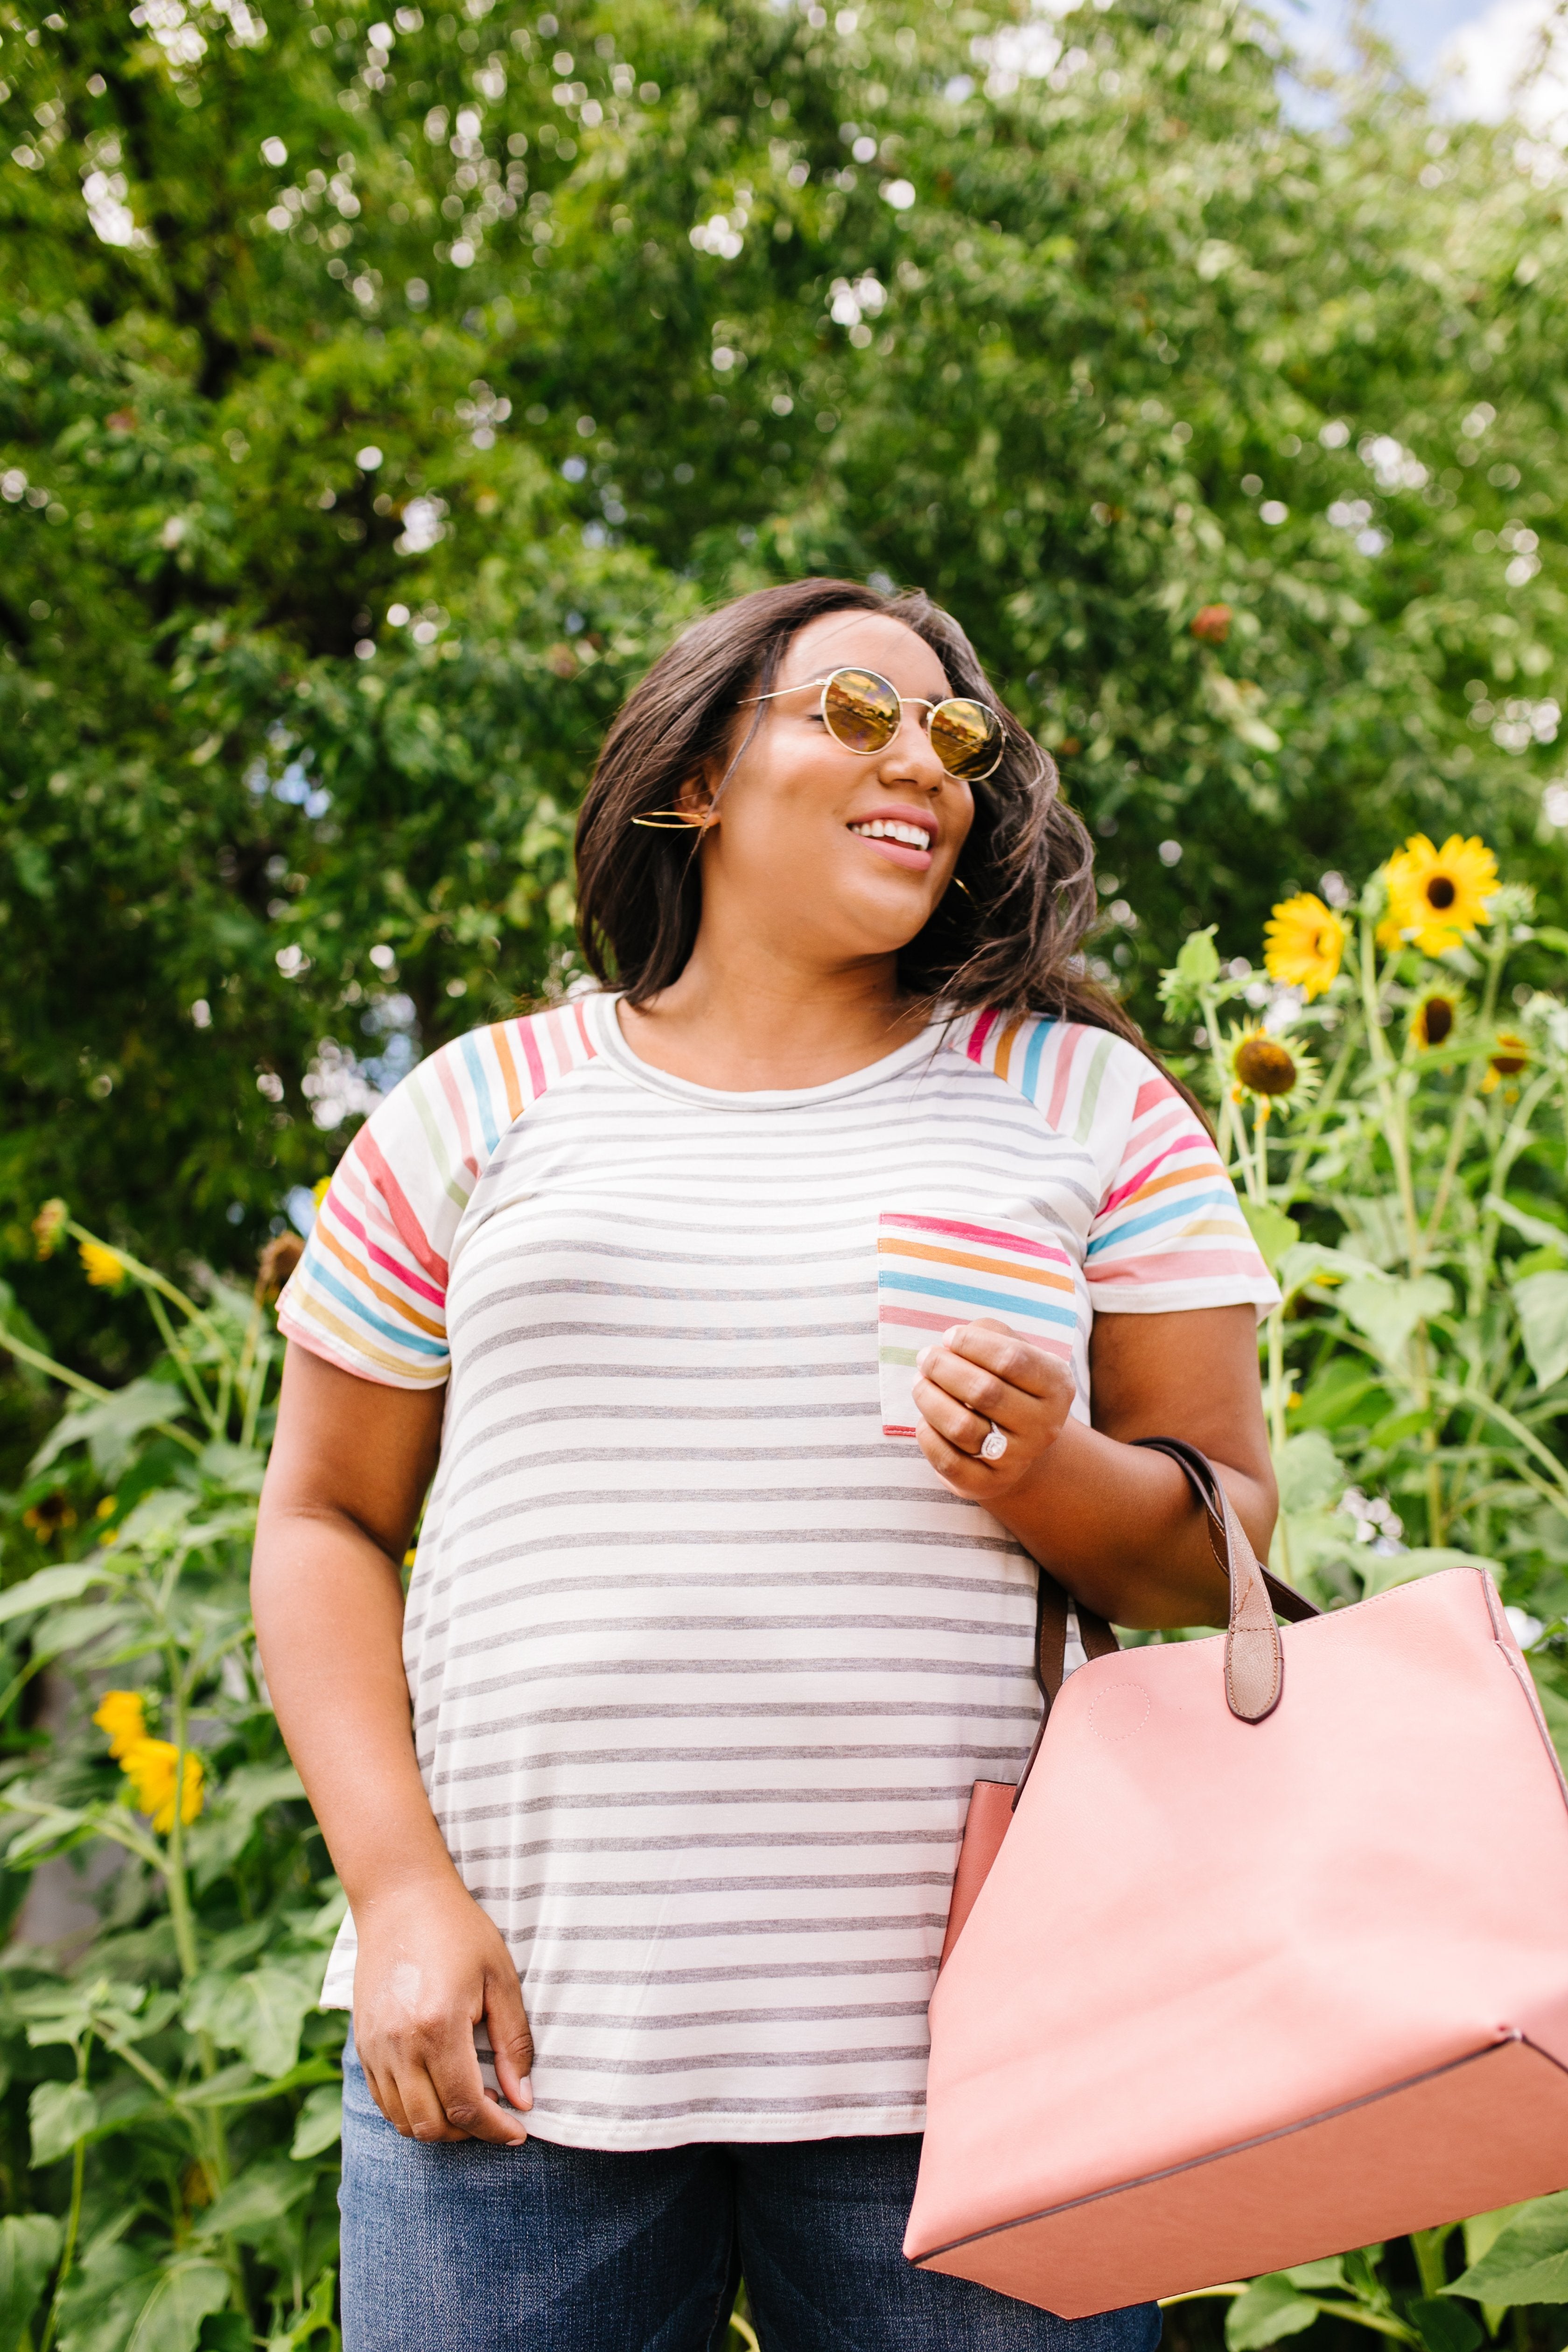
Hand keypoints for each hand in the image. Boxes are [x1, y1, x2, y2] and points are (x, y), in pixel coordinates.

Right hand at [351, 1870, 533, 2144]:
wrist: (401, 1897)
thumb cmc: (459, 1931)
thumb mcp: (499, 1979)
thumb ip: (512, 2043)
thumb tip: (523, 2099)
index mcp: (437, 2027)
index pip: (466, 2106)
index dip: (495, 2129)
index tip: (518, 2131)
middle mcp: (399, 2045)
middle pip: (431, 2125)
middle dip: (469, 2133)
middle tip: (496, 2114)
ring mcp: (375, 2047)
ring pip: (403, 2120)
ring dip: (438, 2126)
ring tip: (468, 2104)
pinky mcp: (362, 2043)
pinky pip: (383, 2100)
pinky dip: (411, 2110)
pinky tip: (437, 2089)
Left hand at [912, 1316, 1075, 1499]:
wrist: (1019, 1441)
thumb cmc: (1009, 1382)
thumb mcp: (1013, 1349)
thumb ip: (989, 1333)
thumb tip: (953, 1342)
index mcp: (1056, 1385)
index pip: (1012, 1359)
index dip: (973, 1344)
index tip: (949, 1337)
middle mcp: (1044, 1426)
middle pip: (985, 1392)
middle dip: (944, 1368)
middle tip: (925, 1358)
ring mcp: (1018, 1459)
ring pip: (962, 1427)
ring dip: (930, 1399)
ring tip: (920, 1383)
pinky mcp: (989, 1484)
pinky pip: (948, 1461)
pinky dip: (928, 1436)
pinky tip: (925, 1420)